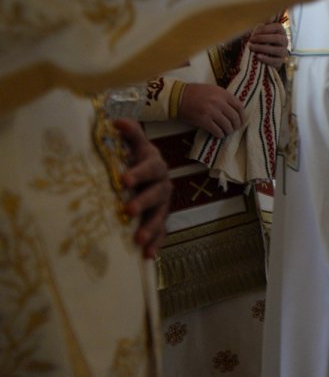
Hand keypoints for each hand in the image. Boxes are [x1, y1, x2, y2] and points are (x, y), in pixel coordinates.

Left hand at [116, 119, 170, 258]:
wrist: (147, 175)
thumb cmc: (136, 159)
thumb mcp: (134, 145)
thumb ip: (130, 133)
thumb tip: (117, 120)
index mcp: (155, 165)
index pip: (149, 167)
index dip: (138, 173)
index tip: (123, 180)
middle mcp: (162, 184)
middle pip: (157, 193)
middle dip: (144, 201)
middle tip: (129, 210)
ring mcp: (163, 204)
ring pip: (160, 215)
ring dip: (151, 226)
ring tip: (139, 238)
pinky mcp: (161, 219)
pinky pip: (162, 232)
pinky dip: (156, 243)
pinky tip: (148, 255)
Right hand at [178, 83, 245, 138]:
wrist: (179, 97)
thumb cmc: (196, 92)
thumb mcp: (214, 89)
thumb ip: (225, 97)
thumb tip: (236, 109)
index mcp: (223, 94)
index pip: (239, 106)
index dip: (242, 115)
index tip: (242, 120)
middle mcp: (219, 103)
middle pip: (234, 117)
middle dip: (237, 125)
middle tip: (235, 128)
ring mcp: (211, 112)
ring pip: (227, 125)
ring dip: (229, 131)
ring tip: (227, 132)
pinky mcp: (204, 121)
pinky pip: (217, 130)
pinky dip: (220, 134)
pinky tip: (219, 134)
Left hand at [248, 22, 288, 67]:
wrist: (264, 56)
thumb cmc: (261, 41)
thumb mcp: (260, 32)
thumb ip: (262, 25)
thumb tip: (270, 16)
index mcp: (280, 31)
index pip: (277, 27)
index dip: (266, 29)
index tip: (255, 31)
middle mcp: (284, 41)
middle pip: (278, 38)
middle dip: (263, 38)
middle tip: (251, 39)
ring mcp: (283, 52)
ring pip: (278, 50)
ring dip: (263, 48)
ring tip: (252, 47)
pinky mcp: (280, 62)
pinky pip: (275, 61)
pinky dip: (266, 59)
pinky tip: (257, 56)